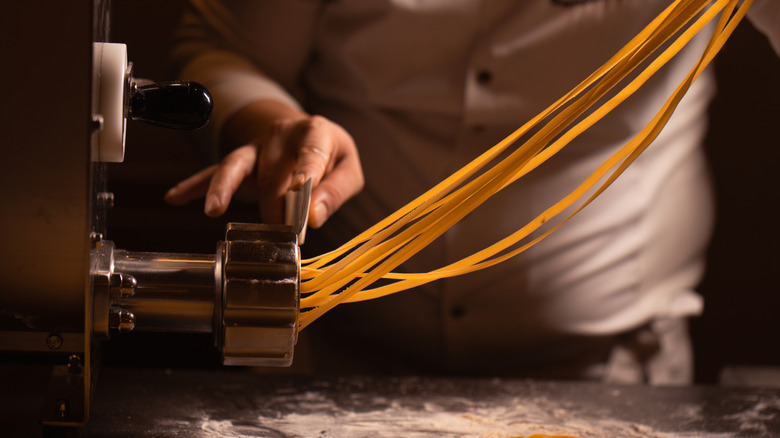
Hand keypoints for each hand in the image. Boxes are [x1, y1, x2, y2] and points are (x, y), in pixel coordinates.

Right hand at [164, 113, 363, 228]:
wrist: (307, 135)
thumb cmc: (331, 157)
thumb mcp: (348, 169)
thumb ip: (336, 190)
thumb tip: (314, 217)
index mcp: (315, 131)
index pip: (310, 154)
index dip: (305, 174)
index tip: (300, 197)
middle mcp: (281, 134)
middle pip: (272, 174)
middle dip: (276, 207)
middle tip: (284, 235)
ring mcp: (256, 146)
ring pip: (237, 168)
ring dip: (226, 191)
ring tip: (213, 209)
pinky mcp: (241, 160)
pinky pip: (215, 171)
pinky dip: (195, 184)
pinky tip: (175, 197)